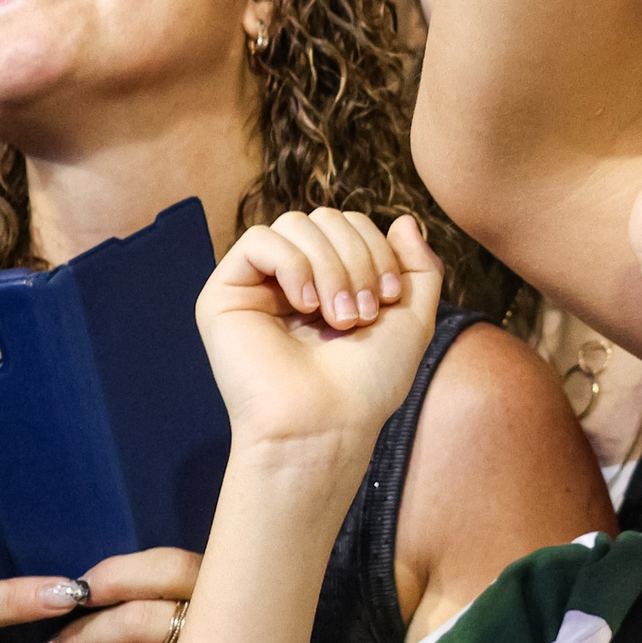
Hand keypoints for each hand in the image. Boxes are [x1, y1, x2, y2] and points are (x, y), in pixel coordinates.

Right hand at [193, 209, 441, 456]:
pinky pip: (258, 239)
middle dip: (357, 258)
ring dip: (330, 266)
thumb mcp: (412, 317)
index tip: (389, 298)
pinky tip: (305, 305)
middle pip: (326, 218)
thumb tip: (404, 219)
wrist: (328, 424)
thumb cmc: (368, 381)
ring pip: (296, 224)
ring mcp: (257, 284)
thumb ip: (418, 266)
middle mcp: (291, 277)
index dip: (377, 248)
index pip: (350, 224)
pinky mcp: (224, 295)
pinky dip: (292, 264)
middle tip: (362, 314)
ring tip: (338, 318)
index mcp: (328, 278)